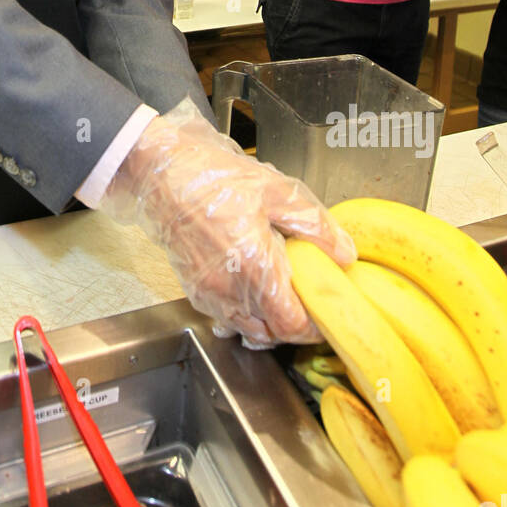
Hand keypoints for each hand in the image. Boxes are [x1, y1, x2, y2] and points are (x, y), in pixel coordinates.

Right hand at [100, 98, 355, 348]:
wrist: (162, 172)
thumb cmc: (215, 177)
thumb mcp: (277, 190)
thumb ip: (315, 225)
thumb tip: (344, 254)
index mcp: (254, 267)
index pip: (291, 324)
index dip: (314, 327)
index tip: (327, 314)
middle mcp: (229, 289)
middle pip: (271, 334)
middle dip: (294, 325)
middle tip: (310, 302)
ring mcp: (208, 292)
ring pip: (247, 329)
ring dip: (269, 322)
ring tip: (283, 296)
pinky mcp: (193, 289)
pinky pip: (226, 316)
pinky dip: (244, 313)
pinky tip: (253, 289)